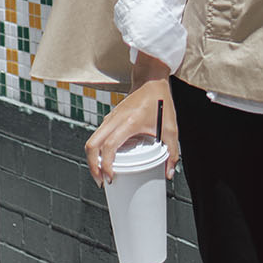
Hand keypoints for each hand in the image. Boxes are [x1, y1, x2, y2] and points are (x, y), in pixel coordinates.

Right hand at [86, 54, 179, 184]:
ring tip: (102, 173)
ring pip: (91, 140)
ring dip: (93, 158)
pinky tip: (107, 159)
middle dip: (93, 165)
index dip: (106, 165)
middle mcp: (114, 120)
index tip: (111, 178)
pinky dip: (97, 149)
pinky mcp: (109, 118)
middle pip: (91, 145)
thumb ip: (171, 152)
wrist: (151, 81)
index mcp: (128, 122)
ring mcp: (110, 118)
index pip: (109, 146)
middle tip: (101, 181)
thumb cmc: (160, 101)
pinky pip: (97, 135)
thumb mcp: (171, 128)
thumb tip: (168, 173)